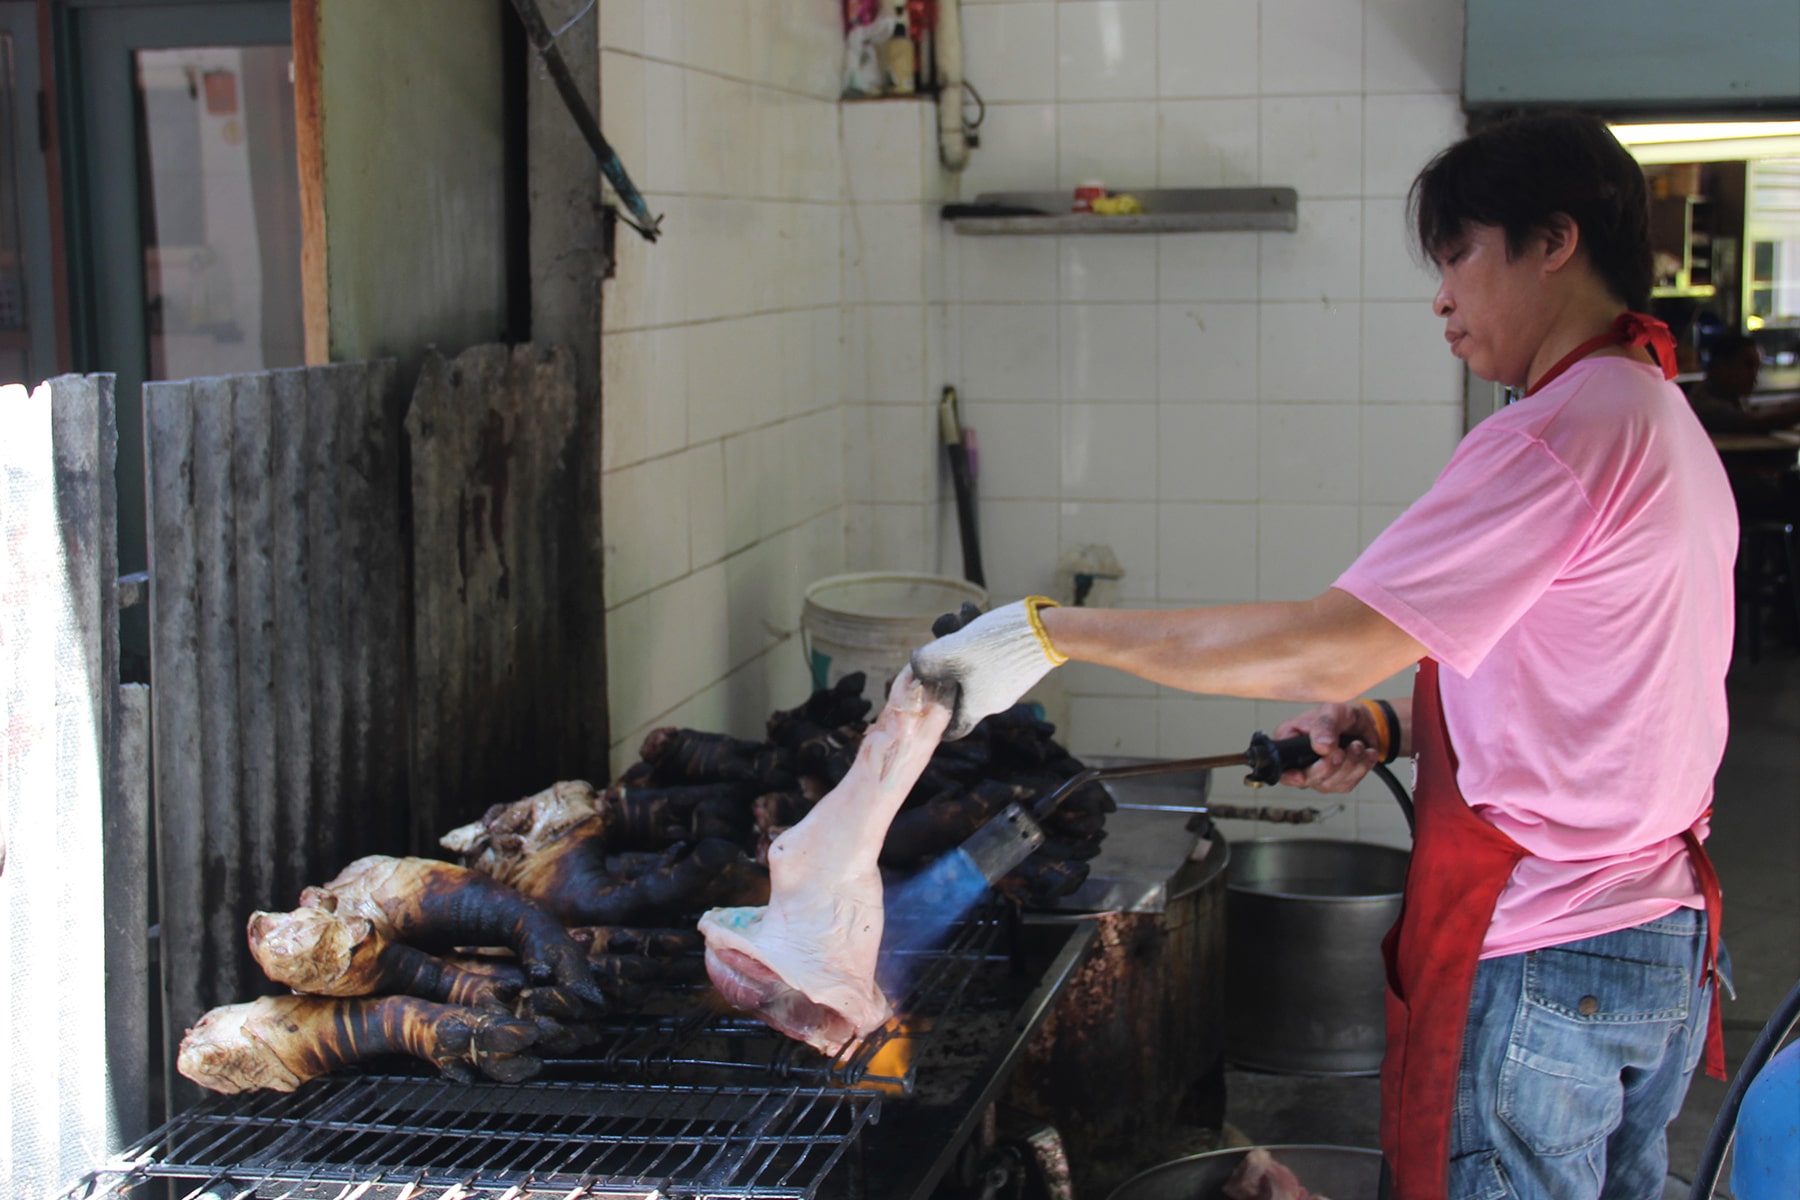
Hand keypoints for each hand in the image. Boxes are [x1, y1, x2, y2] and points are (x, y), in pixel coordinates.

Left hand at [909, 598, 1065, 738]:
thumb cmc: (994, 647)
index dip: (936, 721)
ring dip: (960, 639)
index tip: (925, 707)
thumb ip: (924, 663)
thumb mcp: (948, 652)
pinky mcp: (1017, 664)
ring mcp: (1007, 682)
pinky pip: (989, 654)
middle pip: (957, 686)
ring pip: (972, 664)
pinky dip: (978, 636)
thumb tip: (915, 665)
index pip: (952, 727)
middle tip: (940, 637)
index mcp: (976, 707)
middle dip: (944, 660)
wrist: (1046, 631)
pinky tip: (973, 613)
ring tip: (960, 616)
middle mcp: (993, 700)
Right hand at [1273, 702, 1382, 793]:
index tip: (1301, 776)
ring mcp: (1319, 775)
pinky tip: (1365, 753)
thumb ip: (1324, 726)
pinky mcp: (1338, 782)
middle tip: (1341, 749)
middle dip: (1330, 765)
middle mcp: (1301, 763)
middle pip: (1309, 779)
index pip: (1282, 768)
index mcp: (1290, 743)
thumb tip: (1321, 746)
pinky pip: (1348, 783)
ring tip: (1357, 745)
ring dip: (1349, 763)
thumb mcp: (1331, 711)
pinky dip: (1361, 767)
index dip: (1289, 776)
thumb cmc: (1340, 715)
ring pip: (1331, 783)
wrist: (1363, 722)